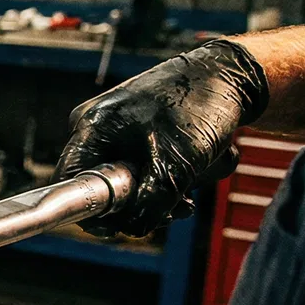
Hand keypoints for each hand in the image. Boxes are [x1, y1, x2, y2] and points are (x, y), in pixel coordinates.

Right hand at [57, 39, 267, 236]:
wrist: (232, 73)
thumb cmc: (200, 106)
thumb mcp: (177, 166)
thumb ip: (151, 205)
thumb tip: (133, 230)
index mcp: (92, 127)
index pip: (72, 180)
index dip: (92, 211)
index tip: (120, 228)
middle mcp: (98, 125)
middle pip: (105, 183)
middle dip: (145, 201)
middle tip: (178, 207)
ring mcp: (119, 125)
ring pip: (132, 177)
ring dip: (167, 189)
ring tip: (200, 179)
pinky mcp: (140, 127)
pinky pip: (147, 164)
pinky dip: (174, 172)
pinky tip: (201, 165)